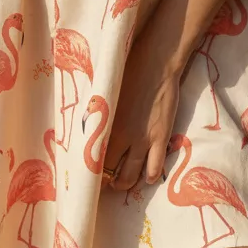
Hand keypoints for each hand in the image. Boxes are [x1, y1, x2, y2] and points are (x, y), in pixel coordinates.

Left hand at [101, 26, 180, 192]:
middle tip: (106, 182)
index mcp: (104, 125)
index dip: (90, 169)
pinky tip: (147, 177)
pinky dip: (150, 176)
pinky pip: (155, 167)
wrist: (156, 63)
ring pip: (131, 175)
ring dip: (125, 183)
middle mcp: (121, 137)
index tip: (89, 173)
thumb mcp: (104, 93)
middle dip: (106, 180)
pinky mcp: (161, 137)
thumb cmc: (127, 71)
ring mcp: (142, 139)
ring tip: (122, 184)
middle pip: (109, 171)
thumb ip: (98, 114)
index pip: (92, 158)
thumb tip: (86, 126)